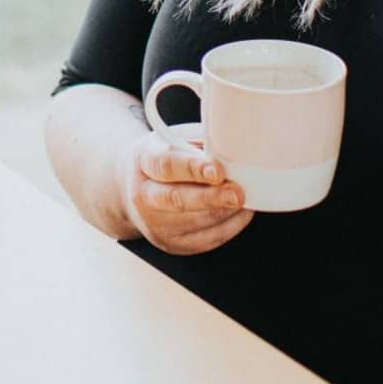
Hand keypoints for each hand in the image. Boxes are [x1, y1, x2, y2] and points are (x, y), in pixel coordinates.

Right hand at [117, 131, 252, 254]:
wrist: (137, 190)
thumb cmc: (166, 159)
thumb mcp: (174, 139)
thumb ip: (198, 143)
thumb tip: (232, 148)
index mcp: (143, 161)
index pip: (166, 165)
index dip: (193, 168)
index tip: (218, 170)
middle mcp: (143, 196)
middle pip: (177, 199)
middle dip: (211, 198)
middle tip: (238, 193)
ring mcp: (155, 224)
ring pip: (198, 221)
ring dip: (227, 210)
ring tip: (245, 196)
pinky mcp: (173, 244)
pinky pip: (209, 238)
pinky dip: (231, 225)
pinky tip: (240, 211)